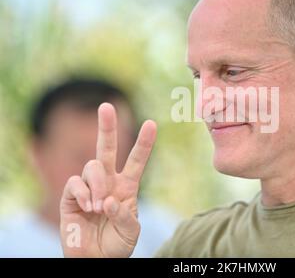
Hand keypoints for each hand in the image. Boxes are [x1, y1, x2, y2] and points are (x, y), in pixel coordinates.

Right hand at [59, 103, 156, 256]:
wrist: (97, 259)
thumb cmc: (118, 243)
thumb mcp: (130, 231)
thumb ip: (124, 216)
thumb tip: (108, 201)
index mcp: (127, 186)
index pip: (136, 160)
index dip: (144, 143)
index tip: (152, 124)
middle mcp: (108, 182)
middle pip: (106, 149)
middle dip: (107, 127)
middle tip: (106, 106)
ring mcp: (89, 187)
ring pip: (92, 166)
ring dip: (98, 183)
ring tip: (99, 205)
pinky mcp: (70, 197)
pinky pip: (74, 183)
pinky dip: (83, 193)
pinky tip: (88, 206)